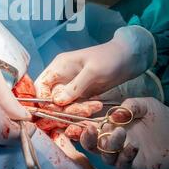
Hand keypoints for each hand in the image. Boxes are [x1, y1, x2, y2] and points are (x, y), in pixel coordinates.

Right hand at [35, 26, 155, 105]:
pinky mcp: (81, 95)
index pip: (40, 85)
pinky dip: (84, 110)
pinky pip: (76, 107)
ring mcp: (71, 87)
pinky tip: (96, 106)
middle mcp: (62, 77)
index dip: (43, 99)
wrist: (128, 58)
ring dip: (76, 111)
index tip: (55, 109)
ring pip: (64, 106)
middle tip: (83, 110)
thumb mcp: (92, 71)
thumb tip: (57, 102)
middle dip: (64, 108)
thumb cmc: (110, 58)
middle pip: (52, 99)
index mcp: (59, 67)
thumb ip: (75, 86)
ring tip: (93, 108)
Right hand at [80, 98, 168, 168]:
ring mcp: (124, 158)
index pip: (93, 131)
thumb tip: (113, 115)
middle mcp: (115, 145)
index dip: (85, 128)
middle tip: (93, 128)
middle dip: (89, 139)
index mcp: (112, 129)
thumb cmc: (162, 120)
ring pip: (107, 157)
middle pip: (94, 146)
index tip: (84, 121)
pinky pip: (124, 166)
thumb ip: (130, 105)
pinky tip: (133, 146)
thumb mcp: (146, 105)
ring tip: (120, 132)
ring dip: (110, 145)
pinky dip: (125, 156)